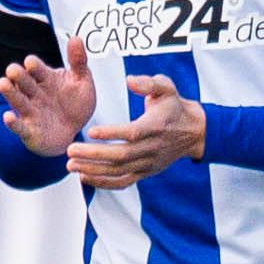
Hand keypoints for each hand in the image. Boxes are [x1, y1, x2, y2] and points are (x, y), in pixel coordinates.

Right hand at [0, 38, 94, 158]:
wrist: (73, 132)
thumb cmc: (74, 105)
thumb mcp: (81, 82)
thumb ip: (78, 62)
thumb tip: (76, 38)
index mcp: (45, 79)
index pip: (36, 68)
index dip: (33, 65)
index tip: (31, 62)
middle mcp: (34, 93)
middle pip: (23, 81)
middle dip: (18, 75)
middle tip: (13, 70)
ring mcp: (30, 111)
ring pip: (17, 100)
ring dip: (10, 92)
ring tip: (3, 84)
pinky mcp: (29, 130)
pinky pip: (19, 126)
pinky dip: (12, 123)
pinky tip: (8, 117)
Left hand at [67, 73, 206, 186]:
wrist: (193, 132)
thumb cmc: (174, 106)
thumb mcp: (166, 87)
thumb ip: (148, 83)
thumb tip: (130, 80)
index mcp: (155, 127)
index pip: (132, 133)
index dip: (112, 133)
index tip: (91, 131)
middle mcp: (151, 148)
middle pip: (121, 156)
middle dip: (94, 154)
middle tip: (71, 150)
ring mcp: (148, 163)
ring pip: (119, 171)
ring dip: (93, 170)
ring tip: (71, 165)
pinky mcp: (144, 173)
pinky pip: (123, 182)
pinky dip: (103, 183)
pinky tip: (84, 177)